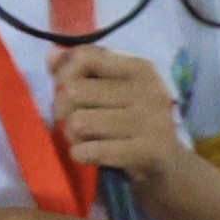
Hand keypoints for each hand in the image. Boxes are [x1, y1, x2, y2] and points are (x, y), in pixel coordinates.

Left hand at [50, 44, 189, 186]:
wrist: (167, 165)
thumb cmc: (129, 121)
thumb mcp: (110, 88)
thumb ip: (80, 69)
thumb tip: (52, 54)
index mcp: (139, 68)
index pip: (84, 56)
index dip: (64, 74)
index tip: (67, 89)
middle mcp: (148, 89)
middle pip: (72, 92)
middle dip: (63, 110)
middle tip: (77, 121)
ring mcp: (150, 120)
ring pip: (77, 122)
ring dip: (72, 135)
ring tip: (88, 138)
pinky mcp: (148, 150)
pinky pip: (89, 150)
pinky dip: (81, 154)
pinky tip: (94, 153)